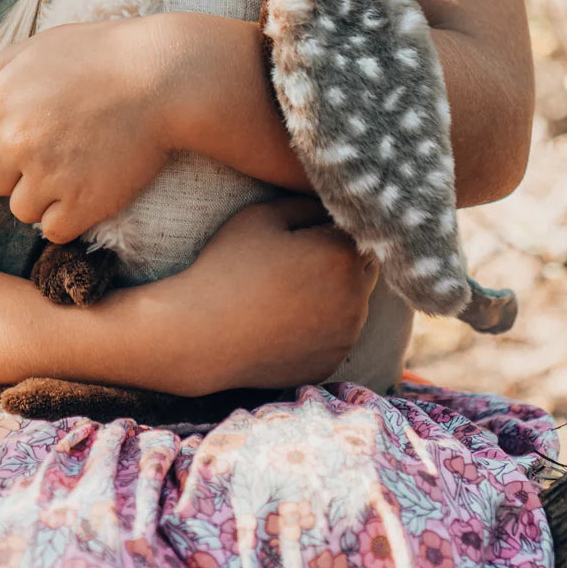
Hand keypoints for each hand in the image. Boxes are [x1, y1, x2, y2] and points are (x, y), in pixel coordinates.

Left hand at [0, 17, 173, 244]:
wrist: (165, 76)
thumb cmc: (104, 54)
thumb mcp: (43, 46)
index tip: (30, 136)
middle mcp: (14, 142)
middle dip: (21, 171)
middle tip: (60, 152)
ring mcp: (47, 176)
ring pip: (23, 210)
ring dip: (45, 198)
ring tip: (79, 169)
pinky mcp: (81, 203)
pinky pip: (54, 231)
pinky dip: (70, 219)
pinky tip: (90, 192)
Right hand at [162, 197, 378, 394]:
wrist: (201, 335)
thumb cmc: (228, 267)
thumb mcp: (262, 216)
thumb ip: (307, 204)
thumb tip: (331, 207)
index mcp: (342, 255)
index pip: (358, 227)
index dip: (330, 225)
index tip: (303, 230)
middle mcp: (357, 298)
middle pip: (365, 266)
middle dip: (342, 258)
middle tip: (298, 259)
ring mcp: (346, 336)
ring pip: (355, 303)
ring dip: (336, 294)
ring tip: (289, 291)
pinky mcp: (332, 363)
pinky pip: (338, 335)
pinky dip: (322, 327)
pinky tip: (286, 320)